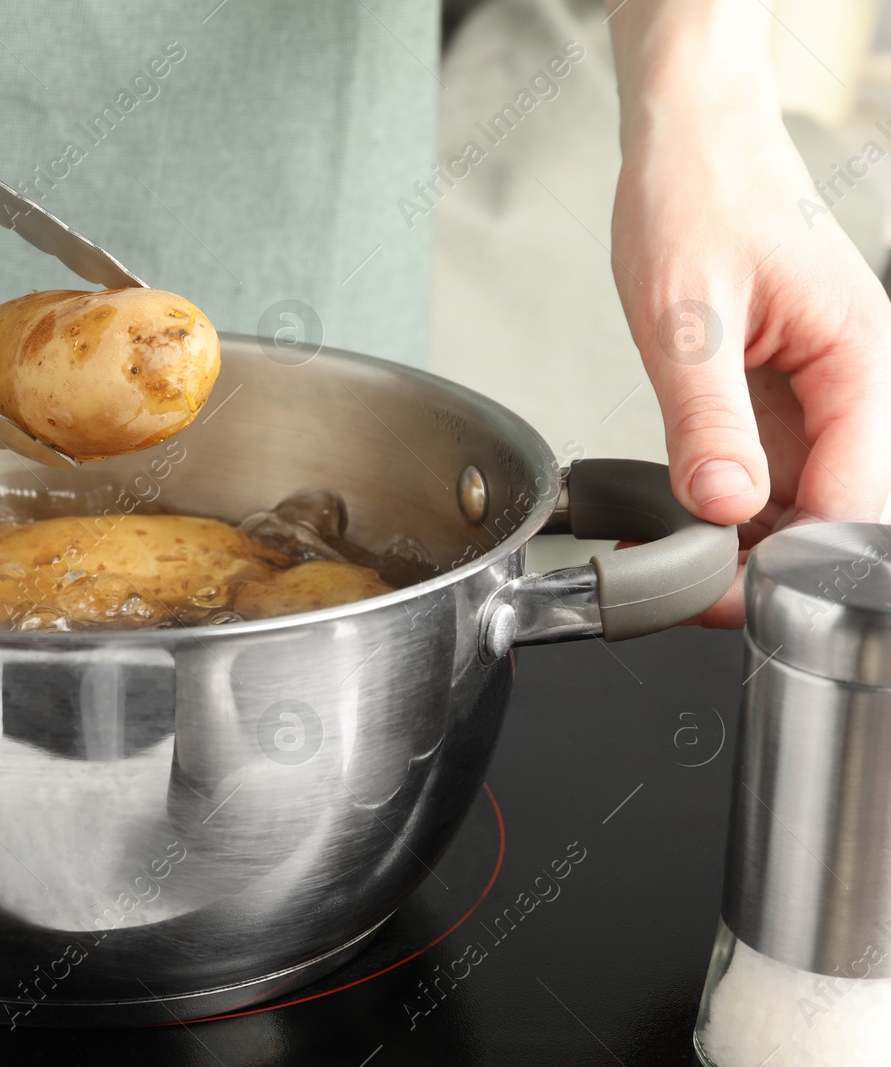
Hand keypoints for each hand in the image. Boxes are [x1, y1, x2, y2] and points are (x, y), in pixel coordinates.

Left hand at [609, 4, 890, 626]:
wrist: (691, 145)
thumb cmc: (699, 198)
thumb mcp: (687, 315)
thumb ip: (707, 416)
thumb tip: (723, 504)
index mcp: (864, 363)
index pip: (855, 501)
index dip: (791, 564)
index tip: (722, 594)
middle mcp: (858, 387)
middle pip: (834, 515)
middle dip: (763, 567)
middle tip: (681, 592)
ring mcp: (822, 397)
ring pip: (802, 504)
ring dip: (742, 545)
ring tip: (667, 566)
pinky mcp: (783, 400)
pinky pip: (770, 475)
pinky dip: (727, 508)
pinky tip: (676, 523)